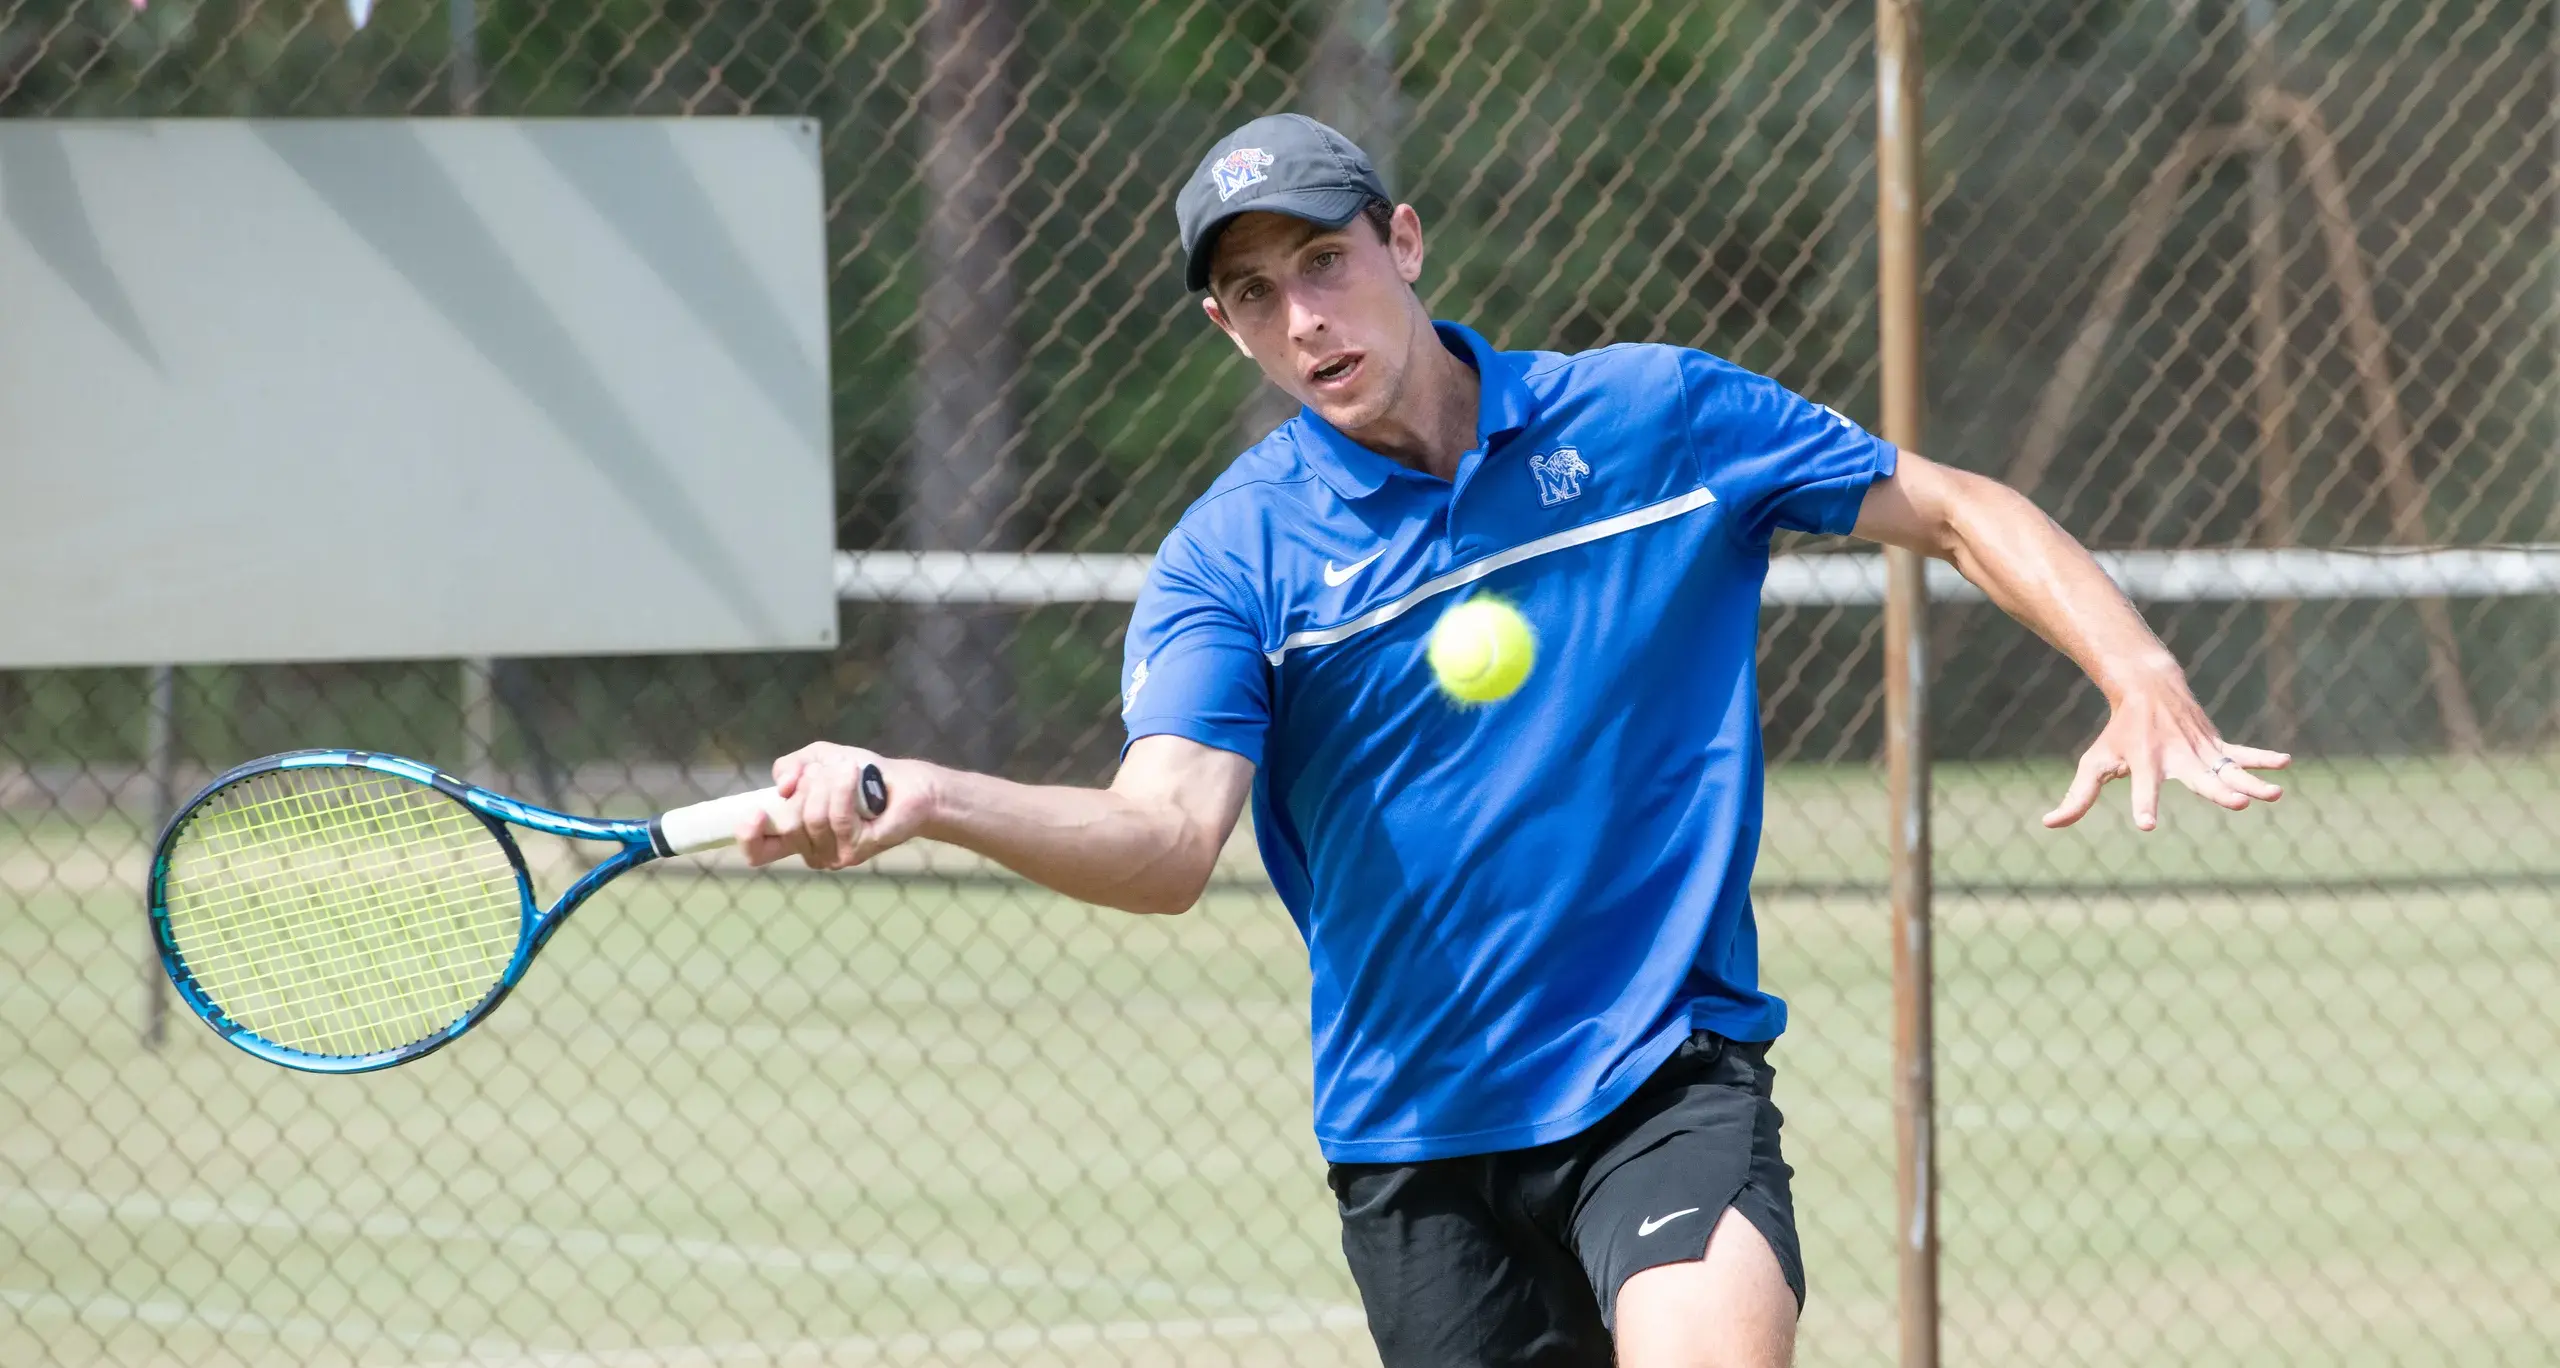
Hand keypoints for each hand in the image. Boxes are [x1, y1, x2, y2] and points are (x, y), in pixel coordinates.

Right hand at [736, 742, 930, 870]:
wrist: (905, 782)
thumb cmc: (860, 774)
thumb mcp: (816, 760)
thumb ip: (789, 768)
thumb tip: (780, 788)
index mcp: (795, 835)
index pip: (758, 852)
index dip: (748, 836)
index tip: (756, 812)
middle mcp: (812, 851)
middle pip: (788, 824)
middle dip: (805, 787)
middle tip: (824, 772)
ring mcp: (835, 855)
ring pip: (813, 818)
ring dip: (826, 783)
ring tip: (846, 769)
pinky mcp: (858, 849)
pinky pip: (839, 817)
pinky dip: (843, 787)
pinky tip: (853, 773)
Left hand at [2042, 681, 2288, 831]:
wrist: (2148, 687)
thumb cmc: (2119, 733)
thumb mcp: (2095, 762)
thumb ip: (2077, 797)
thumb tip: (2048, 824)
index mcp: (2146, 761)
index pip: (2143, 787)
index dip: (2143, 805)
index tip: (2147, 825)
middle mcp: (2177, 756)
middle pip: (2200, 778)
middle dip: (2218, 792)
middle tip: (2237, 804)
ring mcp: (2201, 749)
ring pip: (2229, 769)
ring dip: (2252, 780)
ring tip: (2274, 794)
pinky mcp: (2216, 745)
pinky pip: (2243, 753)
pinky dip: (2263, 758)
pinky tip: (2284, 764)